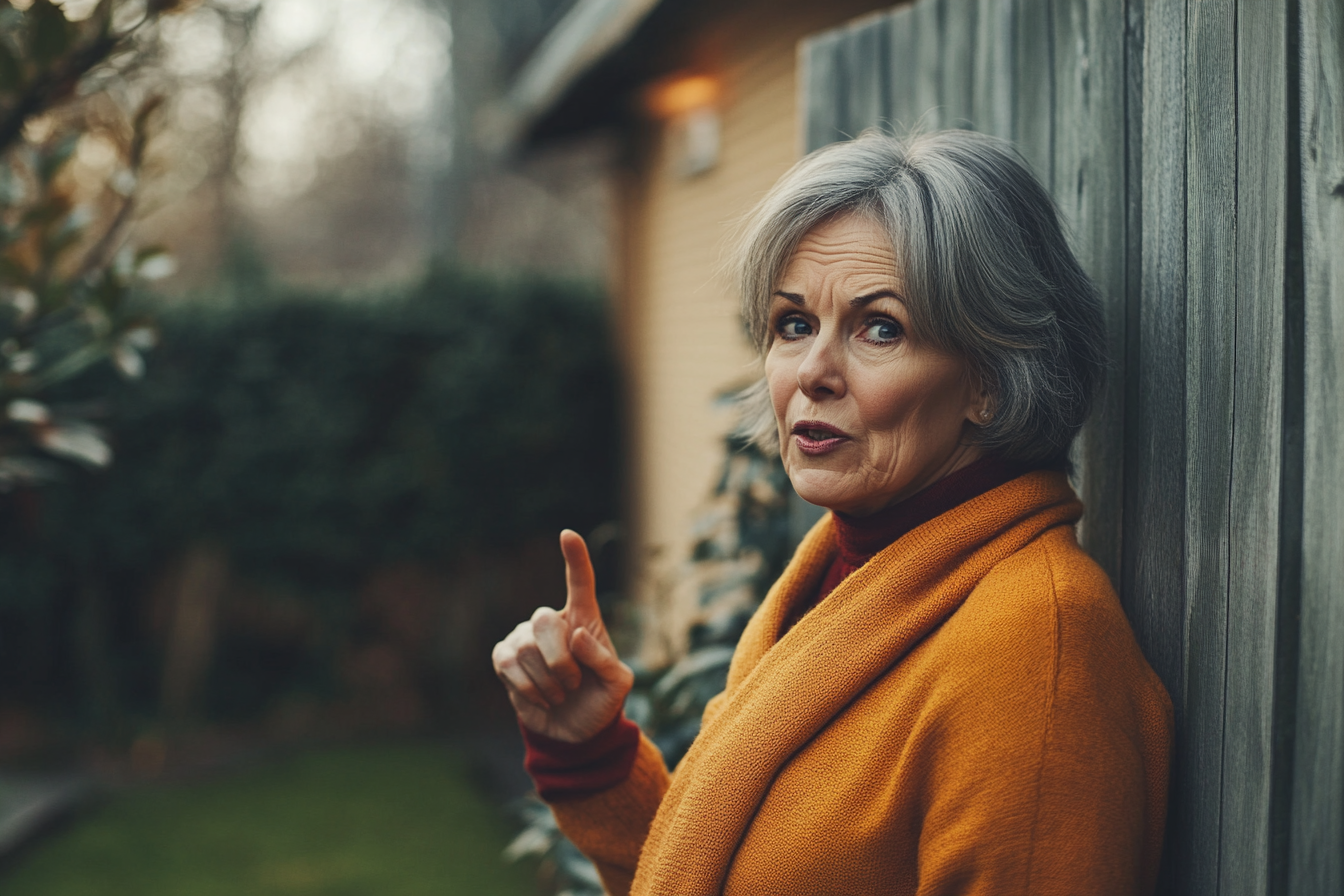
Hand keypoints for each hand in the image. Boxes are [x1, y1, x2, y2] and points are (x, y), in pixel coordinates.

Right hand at [492, 529, 633, 742]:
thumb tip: (576, 635)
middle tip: (573, 684)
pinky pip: (506, 662)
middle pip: (545, 620)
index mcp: (585, 620)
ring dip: (547, 681)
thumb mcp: (618, 685)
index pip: (580, 583)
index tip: (568, 535)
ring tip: (560, 695)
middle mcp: (554, 622)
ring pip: (525, 647)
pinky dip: (527, 687)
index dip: (575, 559)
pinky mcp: (505, 658)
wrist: (576, 732)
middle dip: (560, 660)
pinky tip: (541, 698)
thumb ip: (605, 660)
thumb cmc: (600, 701)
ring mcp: (525, 638)